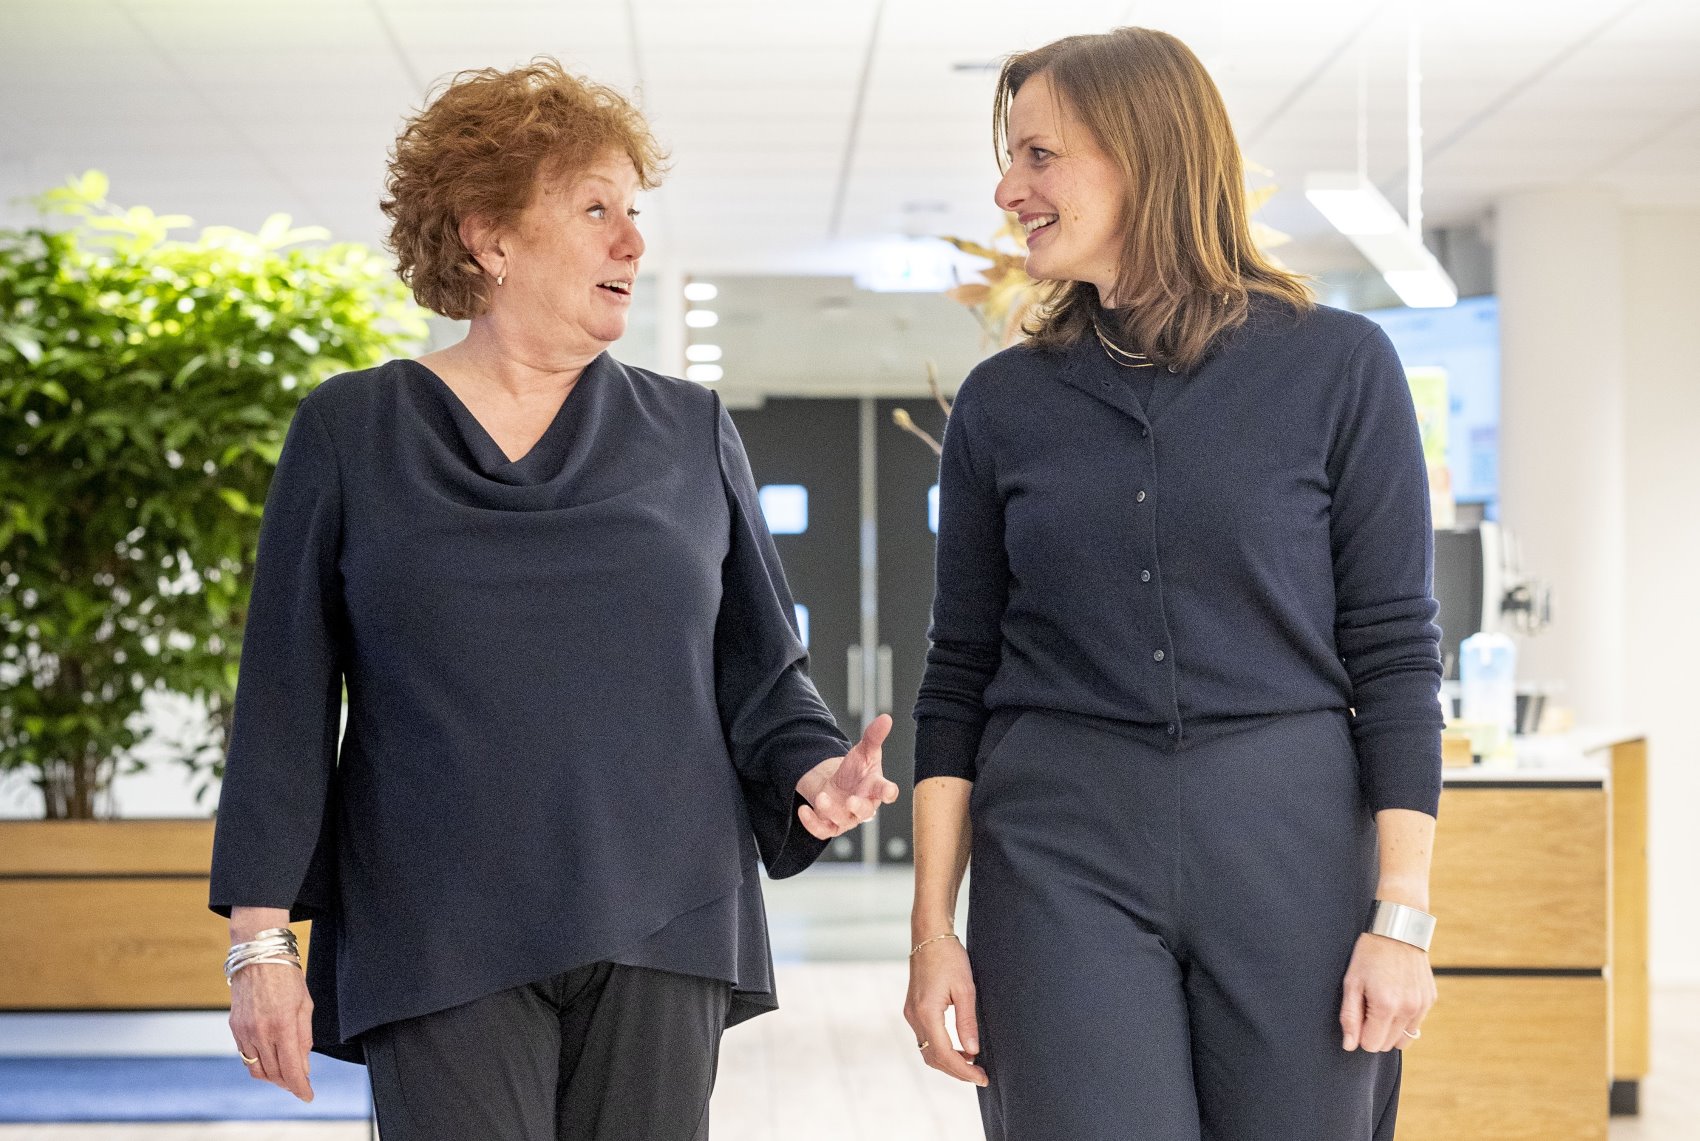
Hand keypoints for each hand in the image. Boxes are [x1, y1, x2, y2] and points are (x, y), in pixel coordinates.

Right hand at [229, 961, 315, 1100]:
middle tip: (301, 1084)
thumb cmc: (287, 976)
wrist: (258, 955)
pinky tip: (271, 1061)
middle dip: (289, 1083)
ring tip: (286, 1075)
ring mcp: (244, 1031)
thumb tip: (304, 1066)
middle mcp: (260, 1032)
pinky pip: (245, 1057)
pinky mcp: (234, 1028)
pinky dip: (259, 1064)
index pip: (292, 1068)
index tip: (308, 1095)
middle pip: (274, 1073)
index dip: (300, 1087)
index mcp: (283, 1025)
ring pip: (257, 1069)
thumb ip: (304, 1038)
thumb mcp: (305, 1005)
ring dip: (273, 1077)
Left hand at [795, 714, 898, 839]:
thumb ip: (874, 736)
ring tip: (822, 797)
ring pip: (841, 820)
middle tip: (851, 800)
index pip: (886, 791)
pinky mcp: (830, 825)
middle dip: (858, 807)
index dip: (889, 792)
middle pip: (865, 811)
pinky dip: (812, 823)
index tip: (890, 792)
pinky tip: (803, 810)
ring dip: (831, 810)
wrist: (835, 783)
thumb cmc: (855, 770)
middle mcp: (863, 806)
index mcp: (875, 788)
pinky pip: (822, 830)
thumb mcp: (863, 751)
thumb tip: (886, 718)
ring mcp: (846, 817)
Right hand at [904, 936, 987, 1085]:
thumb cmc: (949, 957)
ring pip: (927, 1051)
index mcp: (927, 1012)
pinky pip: (925, 1039)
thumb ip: (967, 1022)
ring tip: (972, 1063)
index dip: (963, 1070)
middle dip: (957, 1071)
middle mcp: (914, 1016)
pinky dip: (941, 1049)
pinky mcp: (912, 1009)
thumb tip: (972, 1051)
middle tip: (980, 1075)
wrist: (929, 936)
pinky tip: (959, 1047)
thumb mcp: (965, 989)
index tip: (982, 1077)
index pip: (944, 1054)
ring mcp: (910, 1014)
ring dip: (948, 1061)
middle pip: (933, 1058)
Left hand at [1339, 932, 1436, 1051]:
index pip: (1371, 1045)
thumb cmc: (1369, 955)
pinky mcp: (1430, 1000)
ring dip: (1391, 1029)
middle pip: (1388, 1045)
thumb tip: (1349, 1045)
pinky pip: (1416, 1024)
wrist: (1398, 931)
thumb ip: (1350, 1017)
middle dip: (1375, 1033)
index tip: (1357, 1015)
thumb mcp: (1352, 982)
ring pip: (1404, 1039)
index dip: (1360, 1034)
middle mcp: (1408, 1009)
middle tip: (1368, 1006)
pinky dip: (1404, 1019)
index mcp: (1385, 1006)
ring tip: (1382, 1005)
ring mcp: (1422, 1005)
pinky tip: (1396, 997)